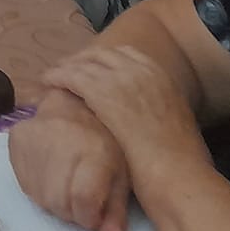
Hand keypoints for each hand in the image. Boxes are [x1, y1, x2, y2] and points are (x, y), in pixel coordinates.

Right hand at [9, 88, 135, 230]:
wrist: (77, 104)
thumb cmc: (107, 143)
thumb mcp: (122, 177)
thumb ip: (117, 214)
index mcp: (94, 148)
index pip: (81, 200)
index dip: (89, 217)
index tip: (96, 213)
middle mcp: (60, 140)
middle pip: (59, 203)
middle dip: (73, 211)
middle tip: (83, 197)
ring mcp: (33, 138)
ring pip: (40, 197)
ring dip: (56, 201)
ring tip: (68, 184)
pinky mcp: (15, 140)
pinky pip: (25, 185)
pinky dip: (40, 189)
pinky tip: (51, 175)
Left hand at [43, 46, 212, 196]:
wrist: (180, 176)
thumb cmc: (181, 161)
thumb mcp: (174, 122)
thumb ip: (157, 109)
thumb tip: (145, 114)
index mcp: (162, 76)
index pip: (124, 55)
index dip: (104, 61)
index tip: (92, 69)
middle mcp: (142, 71)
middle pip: (101, 54)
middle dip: (82, 60)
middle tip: (67, 70)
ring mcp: (123, 79)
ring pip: (84, 63)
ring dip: (66, 67)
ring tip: (53, 76)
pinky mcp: (103, 93)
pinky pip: (72, 76)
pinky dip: (57, 77)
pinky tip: (47, 83)